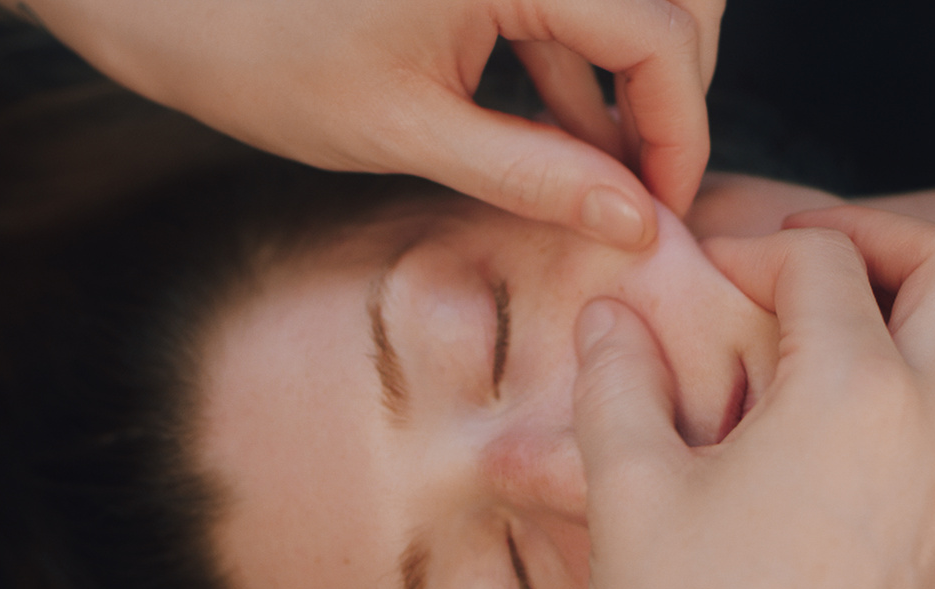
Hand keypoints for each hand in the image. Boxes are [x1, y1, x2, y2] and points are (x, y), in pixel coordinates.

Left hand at [10, 0, 721, 248]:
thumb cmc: (254, 54)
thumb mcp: (406, 132)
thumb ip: (535, 175)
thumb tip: (636, 221)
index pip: (658, 32)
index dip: (680, 127)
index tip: (667, 206)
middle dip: (669, 92)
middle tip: (645, 182)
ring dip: (627, 78)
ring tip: (596, 172)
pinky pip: (564, 1)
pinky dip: (575, 63)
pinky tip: (555, 132)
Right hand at [572, 207, 934, 588]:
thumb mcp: (627, 491)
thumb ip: (616, 379)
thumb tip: (609, 314)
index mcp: (852, 393)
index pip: (820, 263)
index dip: (751, 250)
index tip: (701, 276)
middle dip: (881, 237)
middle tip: (803, 259)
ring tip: (857, 323)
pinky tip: (893, 417)